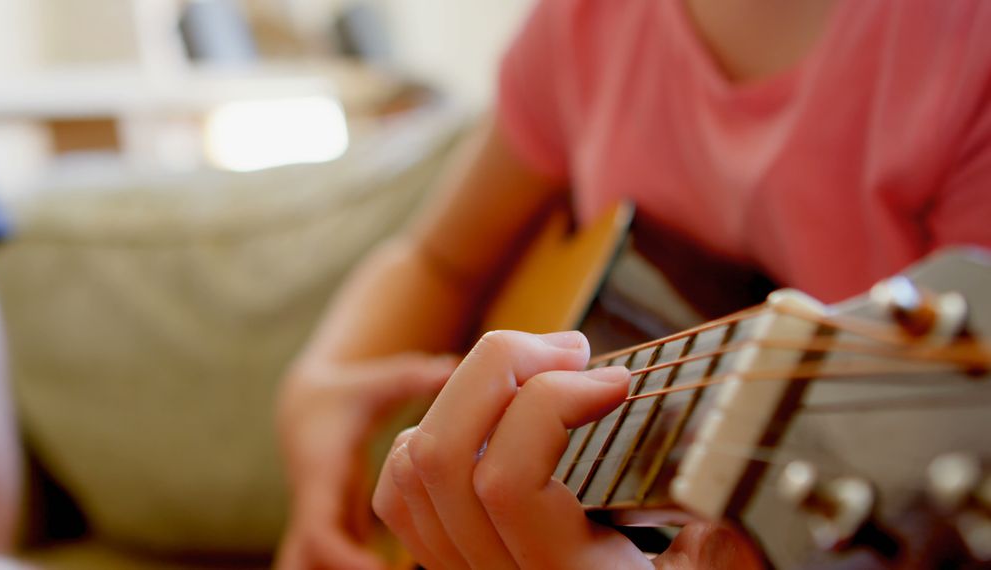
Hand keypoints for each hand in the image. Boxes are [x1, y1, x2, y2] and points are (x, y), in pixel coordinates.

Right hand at [275, 353, 458, 569]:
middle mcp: (312, 508)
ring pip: (311, 569)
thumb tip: (453, 364)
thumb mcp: (373, 384)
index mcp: (320, 477)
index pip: (321, 532)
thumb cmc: (344, 395)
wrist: (302, 407)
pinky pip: (332, 567)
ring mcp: (317, 524)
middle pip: (304, 566)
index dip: (346, 558)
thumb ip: (410, 377)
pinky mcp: (330, 532)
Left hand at [372, 330, 762, 568]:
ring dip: (469, 389)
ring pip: (412, 460)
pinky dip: (435, 428)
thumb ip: (722, 558)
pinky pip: (401, 486)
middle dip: (498, 369)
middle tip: (572, 349)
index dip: (551, 403)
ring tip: (539, 367)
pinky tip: (495, 415)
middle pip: (442, 454)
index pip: (508, 479)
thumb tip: (720, 511)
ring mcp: (461, 565)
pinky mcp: (447, 554)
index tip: (618, 381)